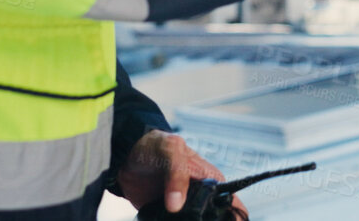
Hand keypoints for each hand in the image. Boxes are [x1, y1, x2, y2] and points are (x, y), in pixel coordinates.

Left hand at [116, 130, 244, 216]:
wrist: (127, 156)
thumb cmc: (156, 145)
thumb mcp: (170, 151)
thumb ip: (177, 174)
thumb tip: (176, 205)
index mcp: (212, 180)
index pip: (231, 203)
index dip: (232, 216)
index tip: (219, 220)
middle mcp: (201, 197)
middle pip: (215, 218)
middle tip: (185, 217)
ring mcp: (185, 208)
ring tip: (172, 219)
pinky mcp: (168, 217)